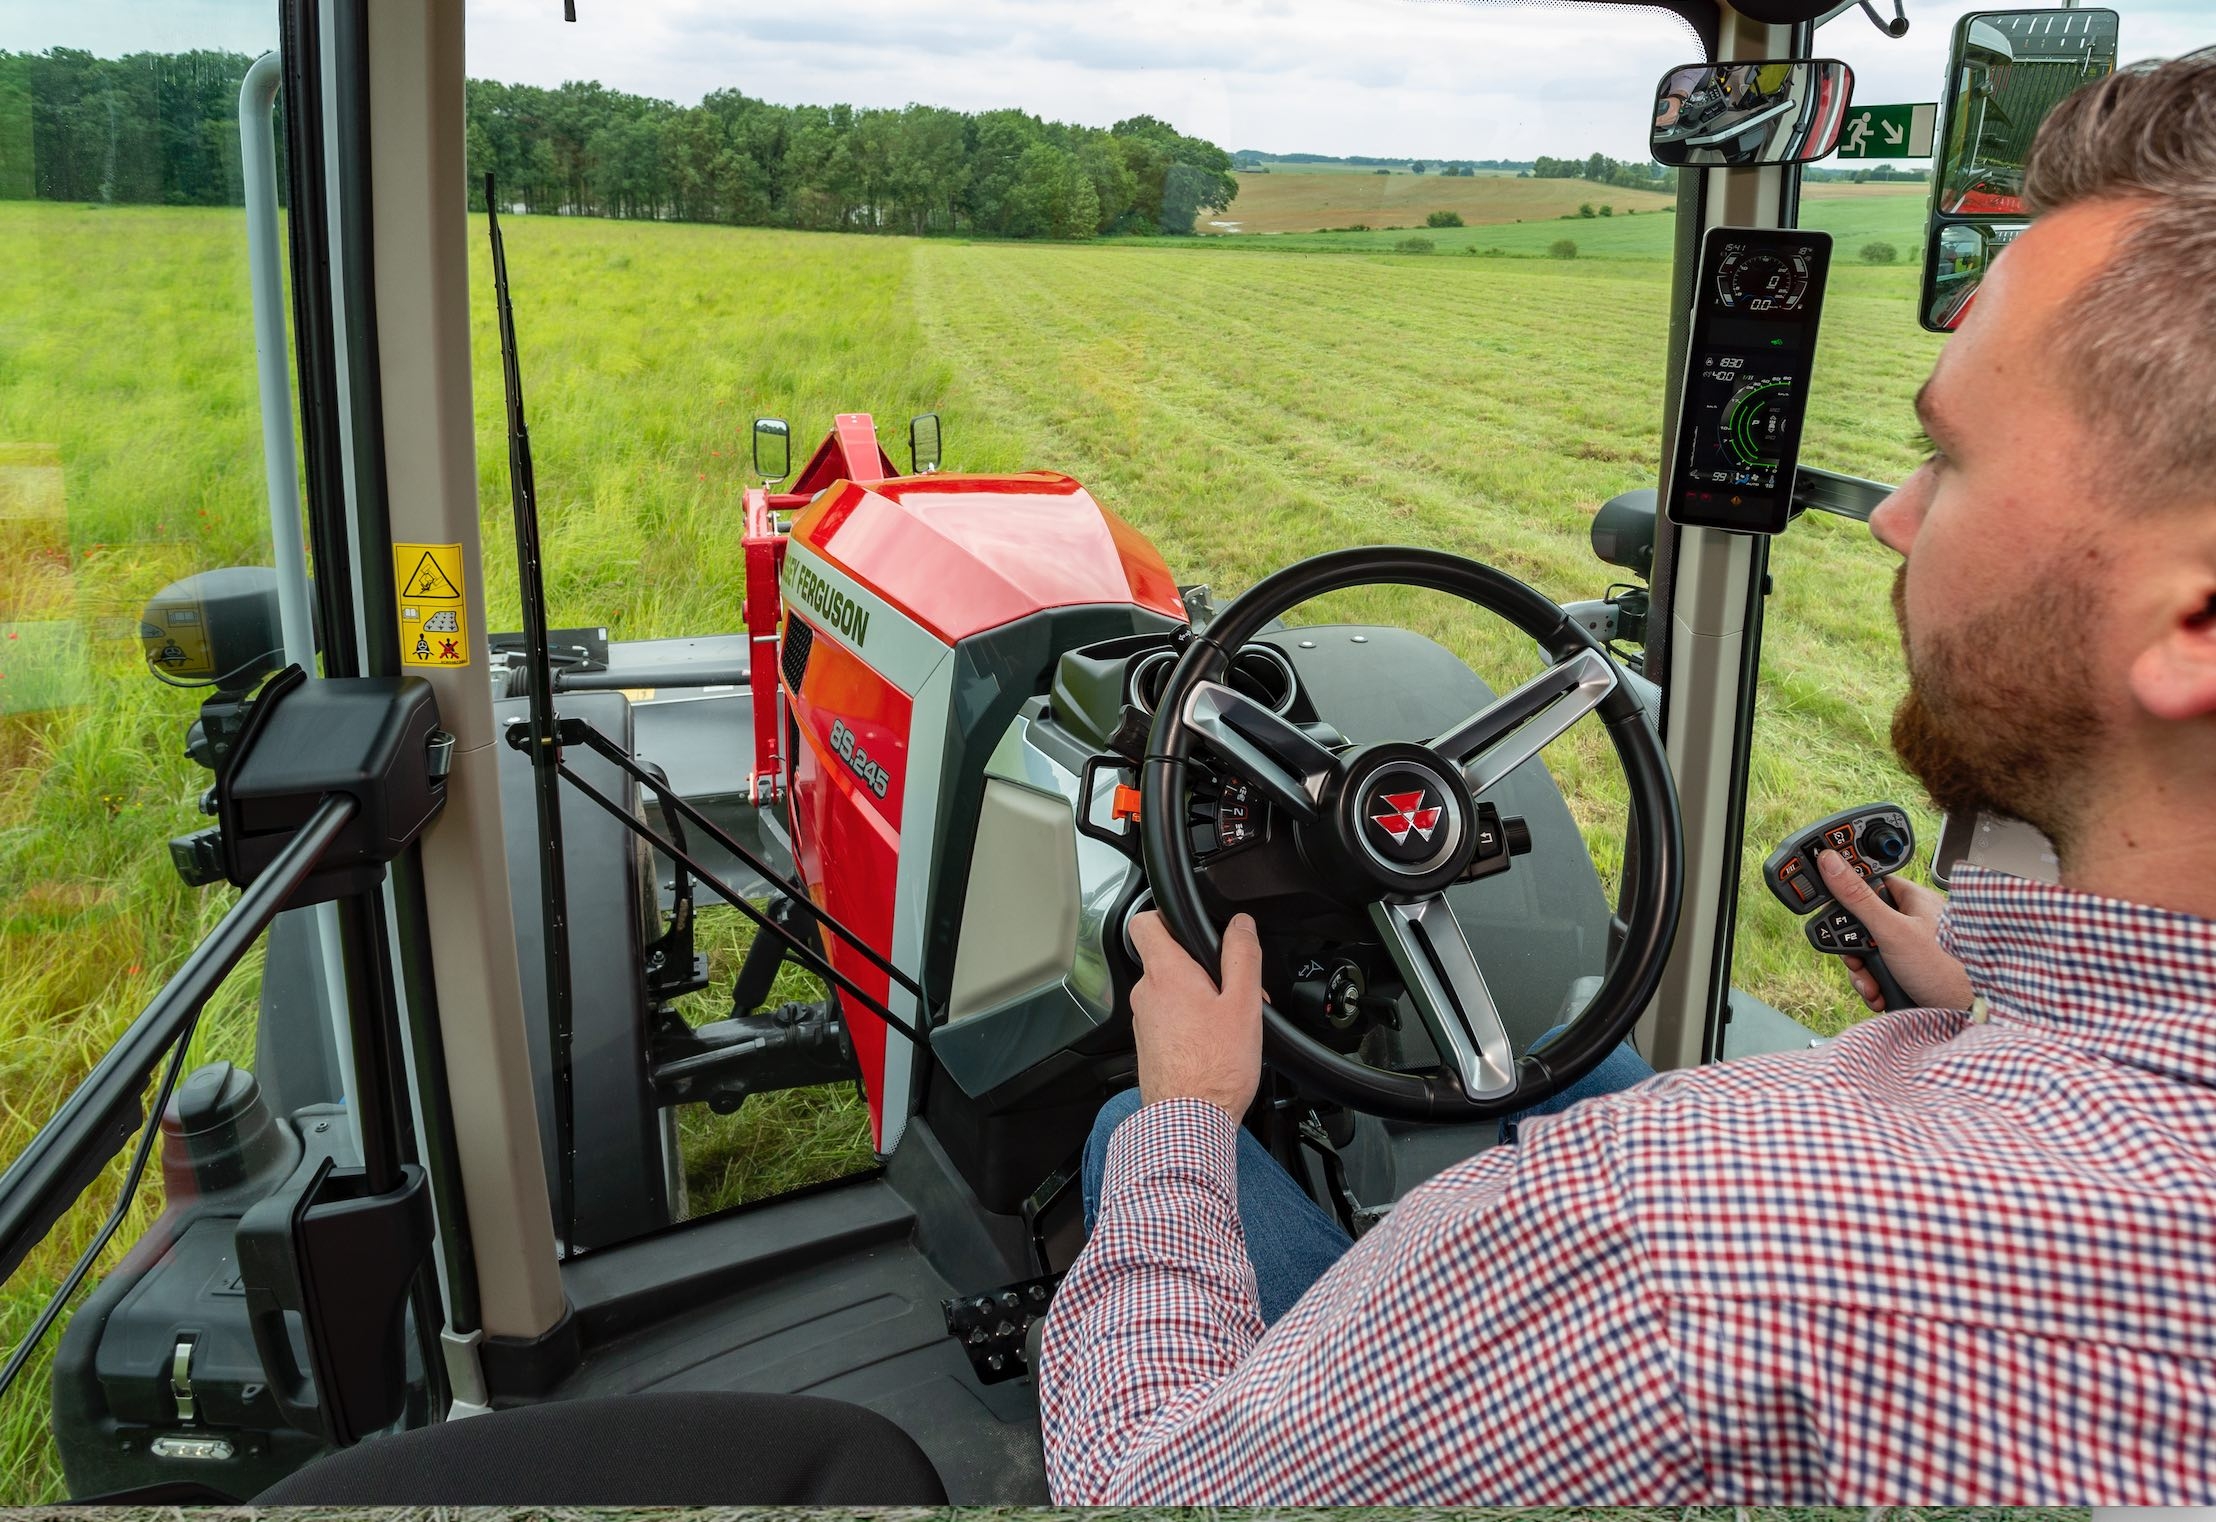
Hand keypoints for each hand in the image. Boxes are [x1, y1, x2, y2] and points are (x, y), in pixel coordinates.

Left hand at [1127, 910, 1262, 1120]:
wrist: (1190, 1122)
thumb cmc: (1216, 1068)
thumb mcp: (1244, 1004)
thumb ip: (1242, 956)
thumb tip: (1241, 925)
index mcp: (1165, 973)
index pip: (1145, 923)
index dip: (1167, 916)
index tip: (1191, 926)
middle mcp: (1145, 994)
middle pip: (1167, 960)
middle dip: (1200, 968)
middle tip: (1232, 990)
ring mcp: (1143, 1022)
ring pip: (1170, 993)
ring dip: (1197, 999)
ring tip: (1228, 1024)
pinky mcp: (1149, 1046)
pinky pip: (1168, 1021)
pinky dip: (1189, 1025)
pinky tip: (1214, 1045)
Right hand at [1816, 850, 1972, 1012]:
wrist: (1970, 1014)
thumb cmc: (1946, 970)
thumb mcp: (1893, 932)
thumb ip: (1858, 898)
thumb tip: (1831, 862)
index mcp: (1912, 900)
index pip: (1870, 883)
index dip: (1848, 895)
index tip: (1832, 908)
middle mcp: (1912, 921)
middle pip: (1864, 925)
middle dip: (1855, 949)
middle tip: (1858, 960)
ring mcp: (1911, 948)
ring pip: (1869, 953)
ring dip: (1864, 973)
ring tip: (1874, 986)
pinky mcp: (1910, 971)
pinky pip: (1880, 972)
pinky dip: (1876, 985)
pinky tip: (1882, 994)